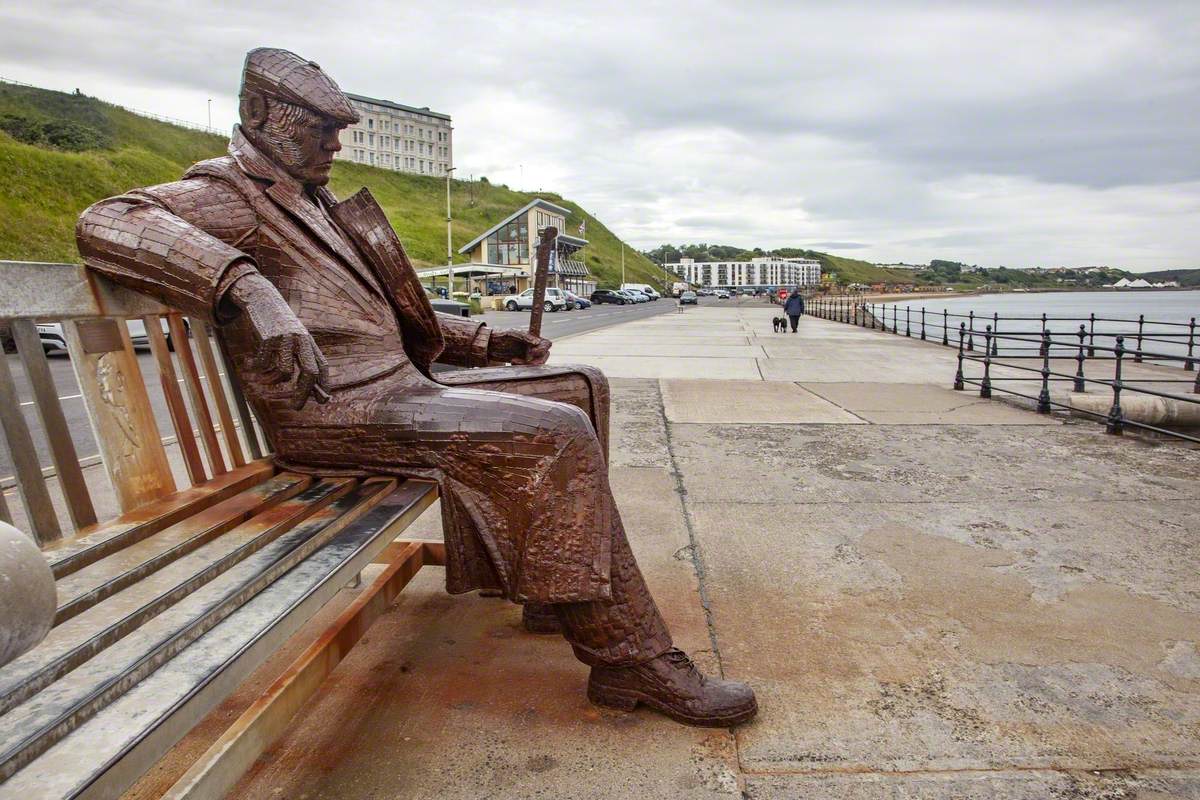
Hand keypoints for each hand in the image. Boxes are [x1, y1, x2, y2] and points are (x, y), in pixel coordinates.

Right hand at [227, 274, 329, 408]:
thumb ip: (301, 358)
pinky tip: (252, 364)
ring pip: (285, 371)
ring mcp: (285, 339)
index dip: (324, 385)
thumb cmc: (279, 325)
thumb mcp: (294, 339)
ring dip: (273, 380)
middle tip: (295, 407)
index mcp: (309, 342)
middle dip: (303, 394)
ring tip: (264, 379)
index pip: (322, 367)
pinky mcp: (269, 337)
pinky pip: (265, 363)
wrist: (263, 299)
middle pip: (309, 372)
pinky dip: (258, 368)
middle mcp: (301, 341)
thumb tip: (308, 387)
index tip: (323, 401)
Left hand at [488, 329, 551, 365]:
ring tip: (515, 361)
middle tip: (527, 361)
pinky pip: (527, 368)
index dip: (543, 349)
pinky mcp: (522, 362)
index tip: (534, 352)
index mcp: (533, 338)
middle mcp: (532, 347)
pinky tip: (513, 362)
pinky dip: (522, 367)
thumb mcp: (512, 333)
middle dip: (537, 360)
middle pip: (544, 356)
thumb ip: (525, 337)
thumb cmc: (500, 335)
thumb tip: (537, 342)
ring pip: (536, 364)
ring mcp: (528, 355)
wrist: (489, 344)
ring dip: (528, 365)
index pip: (546, 344)